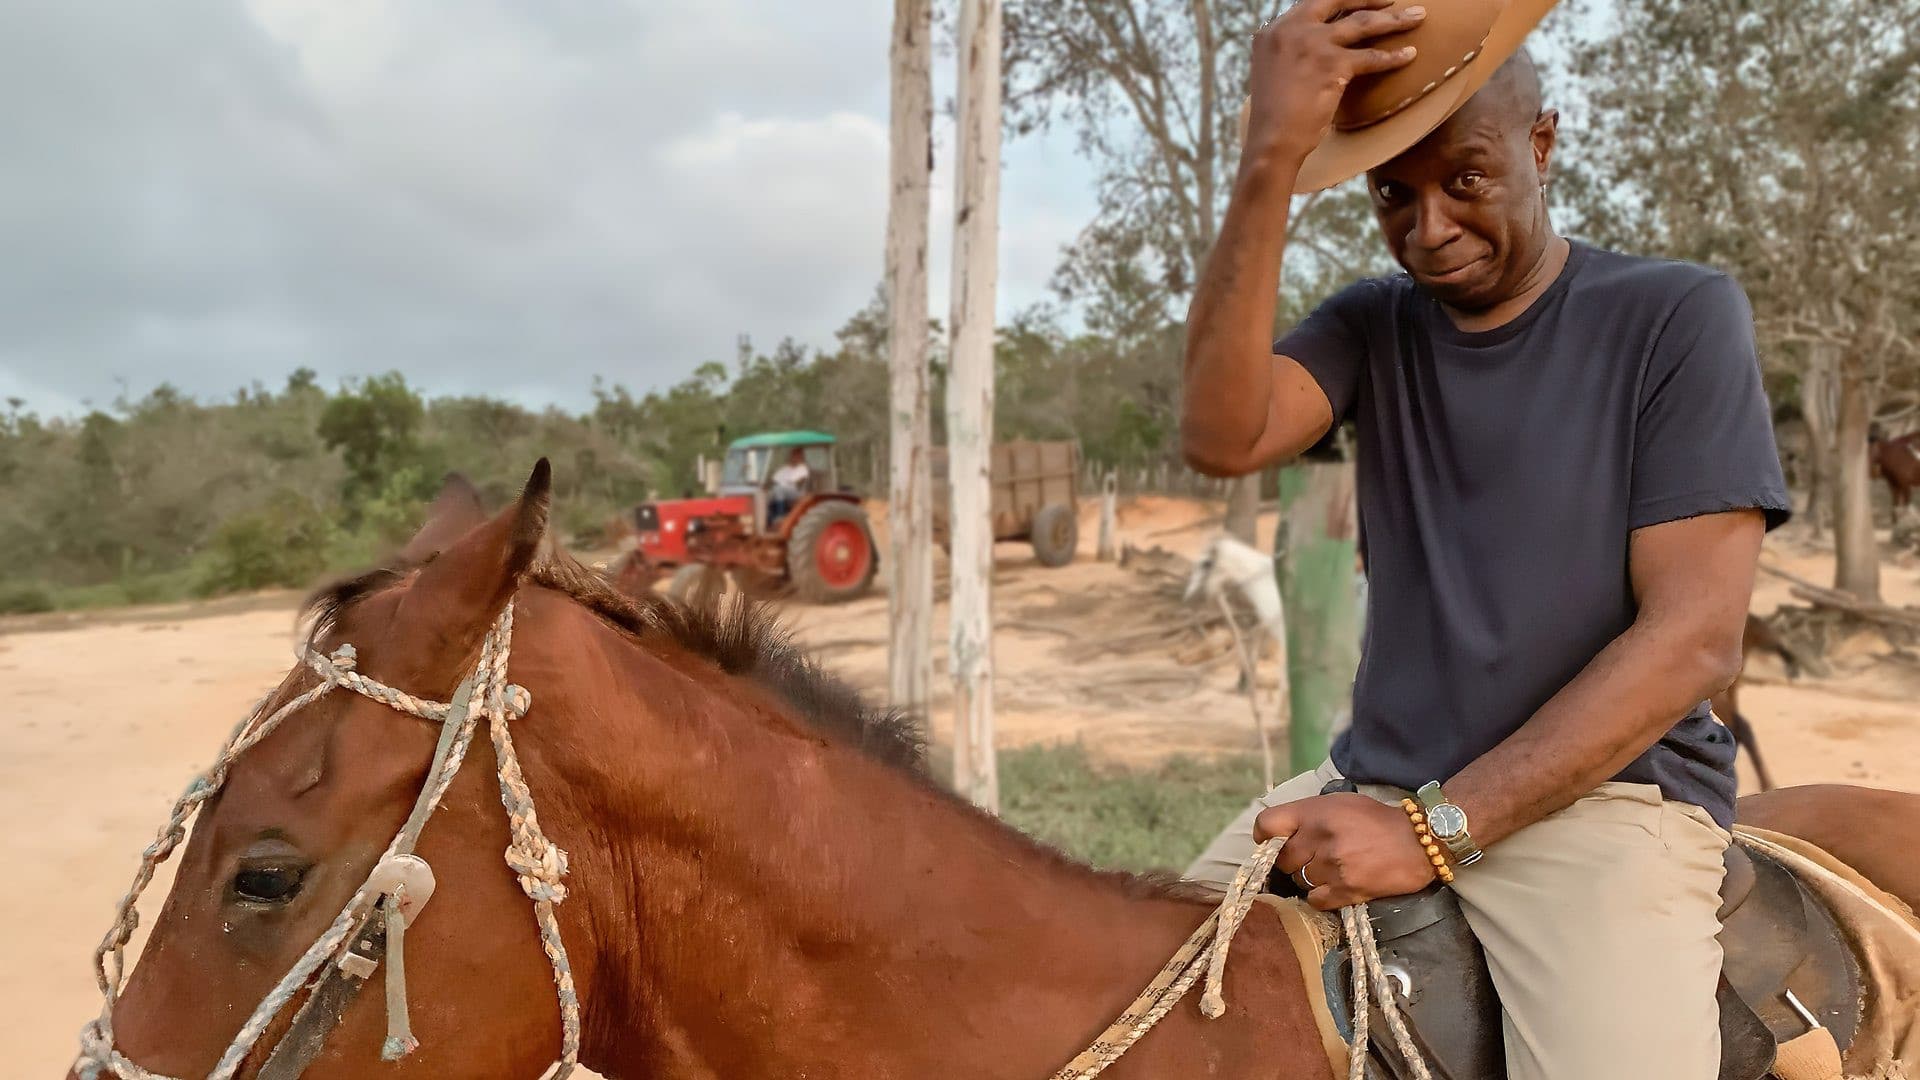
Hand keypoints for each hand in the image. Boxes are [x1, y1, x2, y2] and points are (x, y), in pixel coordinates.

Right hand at [1244, 0, 1424, 165]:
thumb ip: (1292, 52)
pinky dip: (1394, 57)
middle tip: (1391, 1)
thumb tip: (1318, 48)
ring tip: (1418, 17)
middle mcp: (1291, 29)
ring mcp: (1312, 44)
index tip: (1357, 2)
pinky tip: (1410, 54)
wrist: (1271, 140)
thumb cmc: (1273, 116)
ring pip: (1362, 23)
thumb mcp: (1273, 72)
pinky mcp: (1332, 64)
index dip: (1339, 1)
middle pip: (1337, 1)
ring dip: (1394, 19)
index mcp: (1273, 30)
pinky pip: (1372, 57)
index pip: (1312, 4)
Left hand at [1254, 793, 1436, 910]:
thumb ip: (1309, 815)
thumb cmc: (1377, 819)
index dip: (1264, 836)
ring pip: (1298, 880)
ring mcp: (1331, 866)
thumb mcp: (1339, 804)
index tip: (1270, 843)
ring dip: (1308, 878)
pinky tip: (1334, 887)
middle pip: (1282, 859)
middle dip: (1292, 860)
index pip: (1267, 825)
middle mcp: (1318, 838)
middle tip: (1309, 858)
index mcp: (1314, 812)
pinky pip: (1314, 899)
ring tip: (1328, 871)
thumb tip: (1283, 833)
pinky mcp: (1345, 890)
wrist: (1418, 841)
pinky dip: (1320, 896)